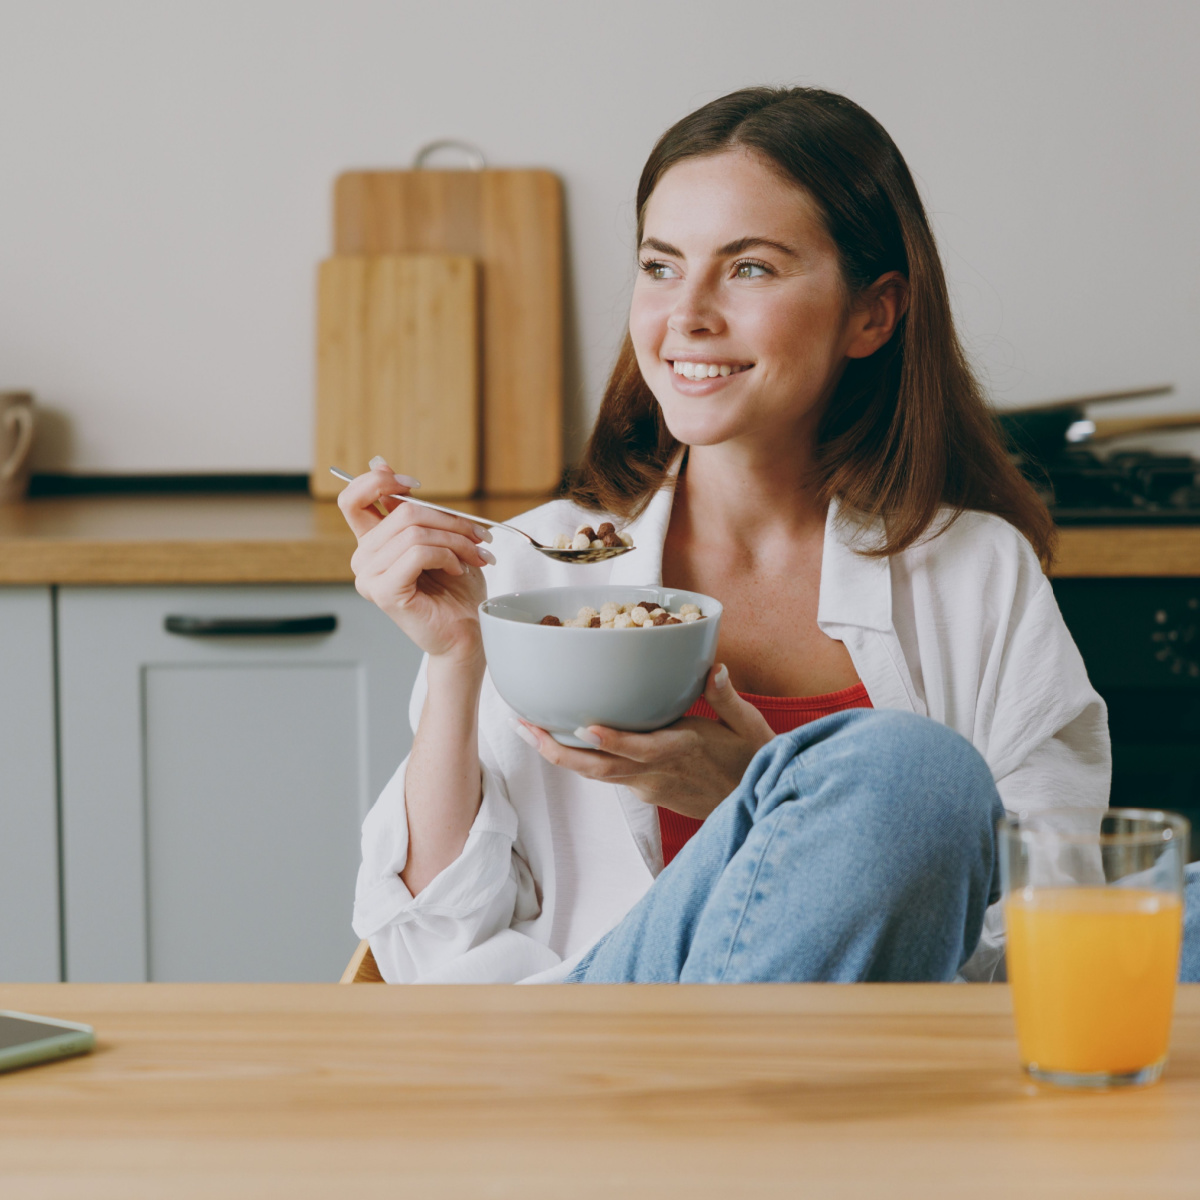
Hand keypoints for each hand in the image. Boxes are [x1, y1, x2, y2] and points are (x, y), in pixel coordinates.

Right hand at [337, 458, 492, 660]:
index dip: (379, 481)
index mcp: (372, 543)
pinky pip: (418, 553)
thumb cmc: (456, 590)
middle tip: (478, 535)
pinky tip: (457, 570)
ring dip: (455, 540)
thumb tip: (380, 464)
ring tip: (474, 555)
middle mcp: (364, 559)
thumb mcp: (438, 537)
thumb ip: (412, 507)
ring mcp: (370, 578)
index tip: (415, 485)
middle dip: (449, 519)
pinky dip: (447, 556)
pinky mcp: (385, 593)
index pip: (352, 498)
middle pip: (400, 511)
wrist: (467, 634)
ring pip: (414, 532)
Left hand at [515, 664, 774, 818]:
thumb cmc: (752, 760)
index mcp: (682, 750)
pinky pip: (608, 775)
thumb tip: (714, 668)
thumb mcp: (748, 726)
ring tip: (528, 729)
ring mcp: (648, 786)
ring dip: (560, 755)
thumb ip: (726, 697)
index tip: (584, 726)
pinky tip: (560, 740)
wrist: (753, 806)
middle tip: (524, 726)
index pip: (641, 749)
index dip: (613, 740)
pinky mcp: (646, 791)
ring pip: (597, 774)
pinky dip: (582, 759)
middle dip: (558, 750)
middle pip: (600, 768)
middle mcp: (657, 772)